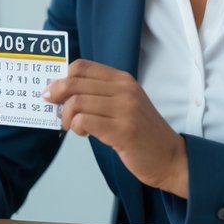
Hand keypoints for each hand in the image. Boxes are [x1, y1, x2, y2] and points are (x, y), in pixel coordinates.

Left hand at [43, 59, 189, 197]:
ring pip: (77, 101)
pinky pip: (85, 120)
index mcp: (123, 79)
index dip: (62, 78)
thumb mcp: (124, 104)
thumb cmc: (141, 133)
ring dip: (67, 116)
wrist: (170, 157)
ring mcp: (125, 109)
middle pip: (75, 82)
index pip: (82, 66)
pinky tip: (83, 133)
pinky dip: (77, 126)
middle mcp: (125, 89)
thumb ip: (99, 95)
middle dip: (57, 95)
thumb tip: (61, 93)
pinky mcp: (123, 131)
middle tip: (54, 108)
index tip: (53, 91)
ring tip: (72, 126)